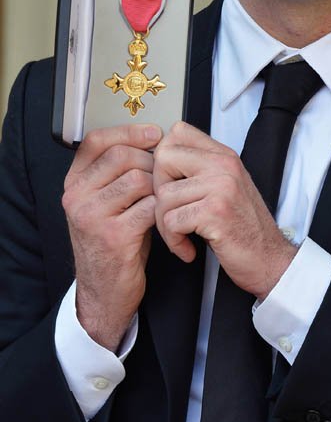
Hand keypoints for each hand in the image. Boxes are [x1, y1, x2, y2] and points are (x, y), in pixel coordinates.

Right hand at [62, 123, 161, 350]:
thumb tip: (154, 138)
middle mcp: (77, 197)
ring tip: (162, 200)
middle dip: (151, 162)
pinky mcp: (113, 236)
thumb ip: (118, 172)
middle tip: (163, 177)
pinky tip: (164, 219)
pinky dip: (163, 211)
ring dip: (159, 187)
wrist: (105, 290)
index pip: (96, 140)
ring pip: (138, 179)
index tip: (154, 133)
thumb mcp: (107, 201)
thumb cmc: (114, 240)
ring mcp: (92, 216)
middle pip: (122, 156)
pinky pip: (149, 207)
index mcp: (75, 183)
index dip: (128, 131)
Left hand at [153, 122, 297, 300]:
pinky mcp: (215, 212)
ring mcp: (221, 186)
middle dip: (157, 191)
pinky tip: (188, 248)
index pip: (178, 133)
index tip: (169, 184)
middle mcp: (224, 165)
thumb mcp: (225, 187)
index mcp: (224, 156)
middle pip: (163, 159)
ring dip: (165, 224)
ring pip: (163, 195)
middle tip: (171, 213)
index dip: (163, 158)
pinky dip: (174, 241)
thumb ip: (200, 169)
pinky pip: (171, 221)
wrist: (270, 259)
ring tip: (182, 236)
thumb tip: (159, 160)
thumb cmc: (244, 228)